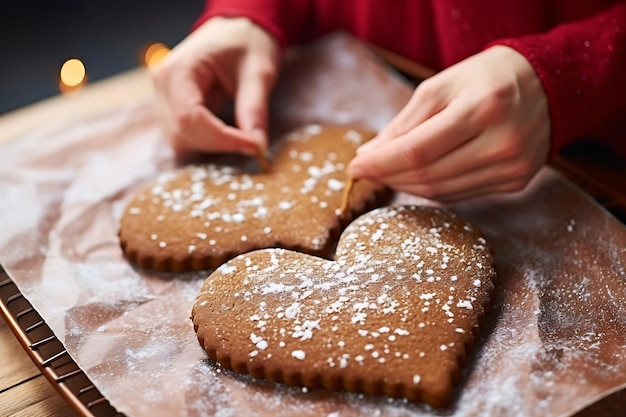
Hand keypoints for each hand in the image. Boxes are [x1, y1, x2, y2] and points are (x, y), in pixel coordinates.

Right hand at [151, 17, 280, 156]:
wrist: (237, 29)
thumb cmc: (247, 42)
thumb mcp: (259, 72)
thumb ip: (254, 109)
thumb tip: (257, 146)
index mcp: (179, 69)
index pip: (190, 118)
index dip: (221, 138)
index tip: (253, 146)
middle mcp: (162, 84)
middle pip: (181, 134)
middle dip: (218, 145)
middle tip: (252, 143)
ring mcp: (162, 96)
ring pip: (179, 140)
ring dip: (212, 145)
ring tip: (240, 136)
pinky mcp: (170, 107)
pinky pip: (183, 135)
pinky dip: (207, 141)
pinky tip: (228, 132)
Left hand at [348, 46, 550, 201]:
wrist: (548, 85)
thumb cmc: (486, 78)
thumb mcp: (441, 86)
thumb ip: (405, 123)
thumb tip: (369, 155)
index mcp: (484, 107)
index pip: (418, 150)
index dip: (381, 163)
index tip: (354, 166)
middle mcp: (503, 142)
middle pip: (428, 176)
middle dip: (388, 176)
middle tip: (366, 169)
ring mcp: (513, 168)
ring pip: (442, 191)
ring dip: (406, 186)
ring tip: (386, 173)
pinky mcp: (516, 182)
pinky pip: (459, 195)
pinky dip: (430, 189)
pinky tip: (415, 178)